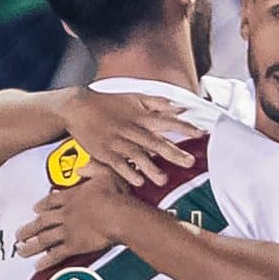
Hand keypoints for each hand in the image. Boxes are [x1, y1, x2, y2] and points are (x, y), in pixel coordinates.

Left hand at [15, 166, 132, 267]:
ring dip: (31, 245)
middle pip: (42, 222)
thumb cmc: (116, 195)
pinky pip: (56, 254)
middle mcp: (65, 213)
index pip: (52, 201)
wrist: (119, 215)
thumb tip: (81, 168)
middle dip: (29, 229)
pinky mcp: (73, 245)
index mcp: (72, 196)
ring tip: (21, 251)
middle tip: (19, 234)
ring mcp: (67, 230)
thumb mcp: (105, 173)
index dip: (42, 205)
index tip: (34, 209)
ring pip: (44, 239)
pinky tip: (38, 265)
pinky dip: (46, 260)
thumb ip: (91, 169)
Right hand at [62, 88, 202, 187]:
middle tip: (189, 163)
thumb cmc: (109, 103)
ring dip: (151, 168)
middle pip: (155, 142)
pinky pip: (117, 164)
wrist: (77, 106)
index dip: (185, 127)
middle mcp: (131, 129)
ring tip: (164, 180)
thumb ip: (159, 103)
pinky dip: (127, 172)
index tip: (201, 133)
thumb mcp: (135, 97)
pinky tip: (138, 181)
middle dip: (173, 153)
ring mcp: (117, 141)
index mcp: (141, 115)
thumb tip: (181, 108)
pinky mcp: (104, 152)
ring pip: (137, 156)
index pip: (167, 122)